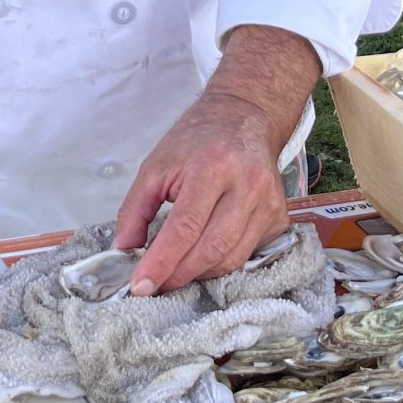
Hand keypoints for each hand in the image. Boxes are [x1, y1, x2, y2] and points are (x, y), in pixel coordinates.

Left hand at [113, 25, 315, 292]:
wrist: (243, 116)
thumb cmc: (195, 140)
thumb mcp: (156, 164)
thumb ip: (135, 208)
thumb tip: (123, 249)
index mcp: (211, 168)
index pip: (184, 227)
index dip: (161, 262)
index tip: (140, 286)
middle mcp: (246, 187)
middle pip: (211, 249)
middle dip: (178, 274)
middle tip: (154, 285)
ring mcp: (268, 204)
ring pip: (231, 259)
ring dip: (199, 274)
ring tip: (175, 273)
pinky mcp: (279, 217)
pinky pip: (248, 255)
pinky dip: (222, 264)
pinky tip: (203, 258)